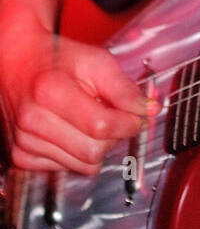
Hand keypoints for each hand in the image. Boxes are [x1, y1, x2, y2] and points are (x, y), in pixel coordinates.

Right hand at [0, 7, 158, 174]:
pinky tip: (71, 130)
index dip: (128, 123)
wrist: (19, 62)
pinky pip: (66, 168)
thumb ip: (124, 87)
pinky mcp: (21, 156)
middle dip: (114, 136)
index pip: (101, 126)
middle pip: (93, 151)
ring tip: (89, 120)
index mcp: (50, 91)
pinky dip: (77, 154)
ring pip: (83, 165)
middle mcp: (32, 120)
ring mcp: (24, 142)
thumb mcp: (96, 60)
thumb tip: (150, 110)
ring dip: (97, 146)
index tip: (137, 115)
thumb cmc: (59, 59)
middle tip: (113, 116)